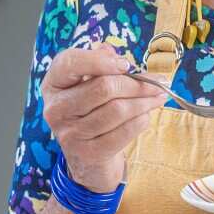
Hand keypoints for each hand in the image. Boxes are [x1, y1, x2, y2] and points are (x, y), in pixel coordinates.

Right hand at [41, 44, 167, 192]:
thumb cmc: (92, 112)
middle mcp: (56, 109)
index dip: (100, 60)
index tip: (126, 64)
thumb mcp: (89, 84)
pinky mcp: (87, 153)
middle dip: (138, 83)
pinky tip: (146, 116)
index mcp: (53, 84)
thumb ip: (100, 64)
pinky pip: (124, 131)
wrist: (88, 159)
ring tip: (157, 98)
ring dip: (145, 102)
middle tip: (159, 83)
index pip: (70, 62)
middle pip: (103, 87)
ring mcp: (69, 134)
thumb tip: (114, 54)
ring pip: (118, 109)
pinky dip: (141, 121)